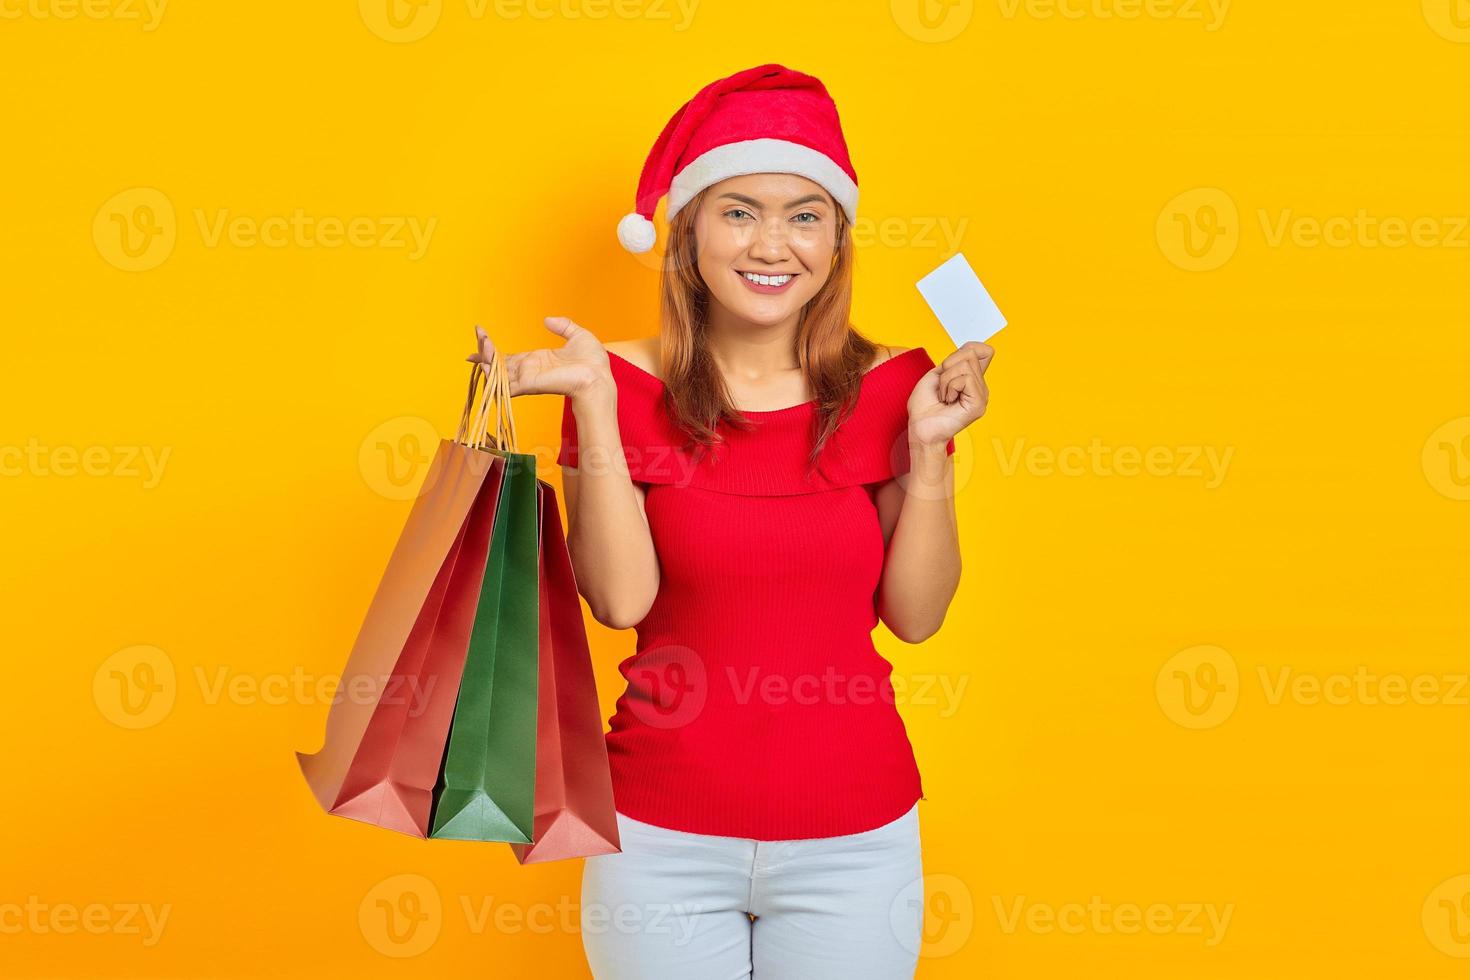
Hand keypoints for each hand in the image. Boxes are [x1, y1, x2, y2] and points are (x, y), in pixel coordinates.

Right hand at [466, 317, 612, 400]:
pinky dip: (492, 375)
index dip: (493, 350)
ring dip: (486, 358)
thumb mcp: (578, 336)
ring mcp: (528, 378)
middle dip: (484, 350)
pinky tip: (483, 364)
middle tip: (478, 335)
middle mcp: (529, 370)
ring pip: (498, 371)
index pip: (509, 357)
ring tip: (480, 342)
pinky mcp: (529, 385)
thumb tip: (548, 320)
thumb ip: (563, 326)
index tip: (480, 337)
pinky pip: (505, 384)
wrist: (598, 376)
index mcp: (537, 360)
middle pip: (499, 363)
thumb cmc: (593, 362)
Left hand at [906, 341, 992, 447]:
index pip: (985, 350)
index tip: (948, 368)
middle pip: (970, 353)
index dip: (966, 350)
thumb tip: (973, 348)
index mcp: (972, 379)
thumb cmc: (924, 406)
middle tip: (942, 388)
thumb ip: (956, 359)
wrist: (919, 428)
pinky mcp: (979, 404)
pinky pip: (965, 379)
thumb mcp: (937, 374)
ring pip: (965, 366)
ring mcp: (982, 396)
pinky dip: (949, 388)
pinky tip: (948, 401)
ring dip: (946, 380)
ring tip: (944, 397)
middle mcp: (980, 386)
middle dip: (948, 367)